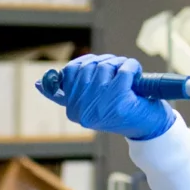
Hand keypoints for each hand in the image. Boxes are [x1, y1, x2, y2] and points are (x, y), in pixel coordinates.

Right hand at [36, 54, 175, 139]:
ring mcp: (99, 105)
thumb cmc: (122, 110)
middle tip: (118, 70)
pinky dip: (132, 66)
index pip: (69, 73)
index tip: (97, 67)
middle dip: (105, 62)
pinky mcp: (119, 99)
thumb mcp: (92, 102)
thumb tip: (38, 84)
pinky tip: (136, 74)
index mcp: (73, 111)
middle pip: (88, 66)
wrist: (150, 128)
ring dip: (119, 64)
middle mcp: (83, 110)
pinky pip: (123, 69)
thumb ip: (69, 94)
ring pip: (105, 66)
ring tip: (128, 76)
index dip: (86, 63)